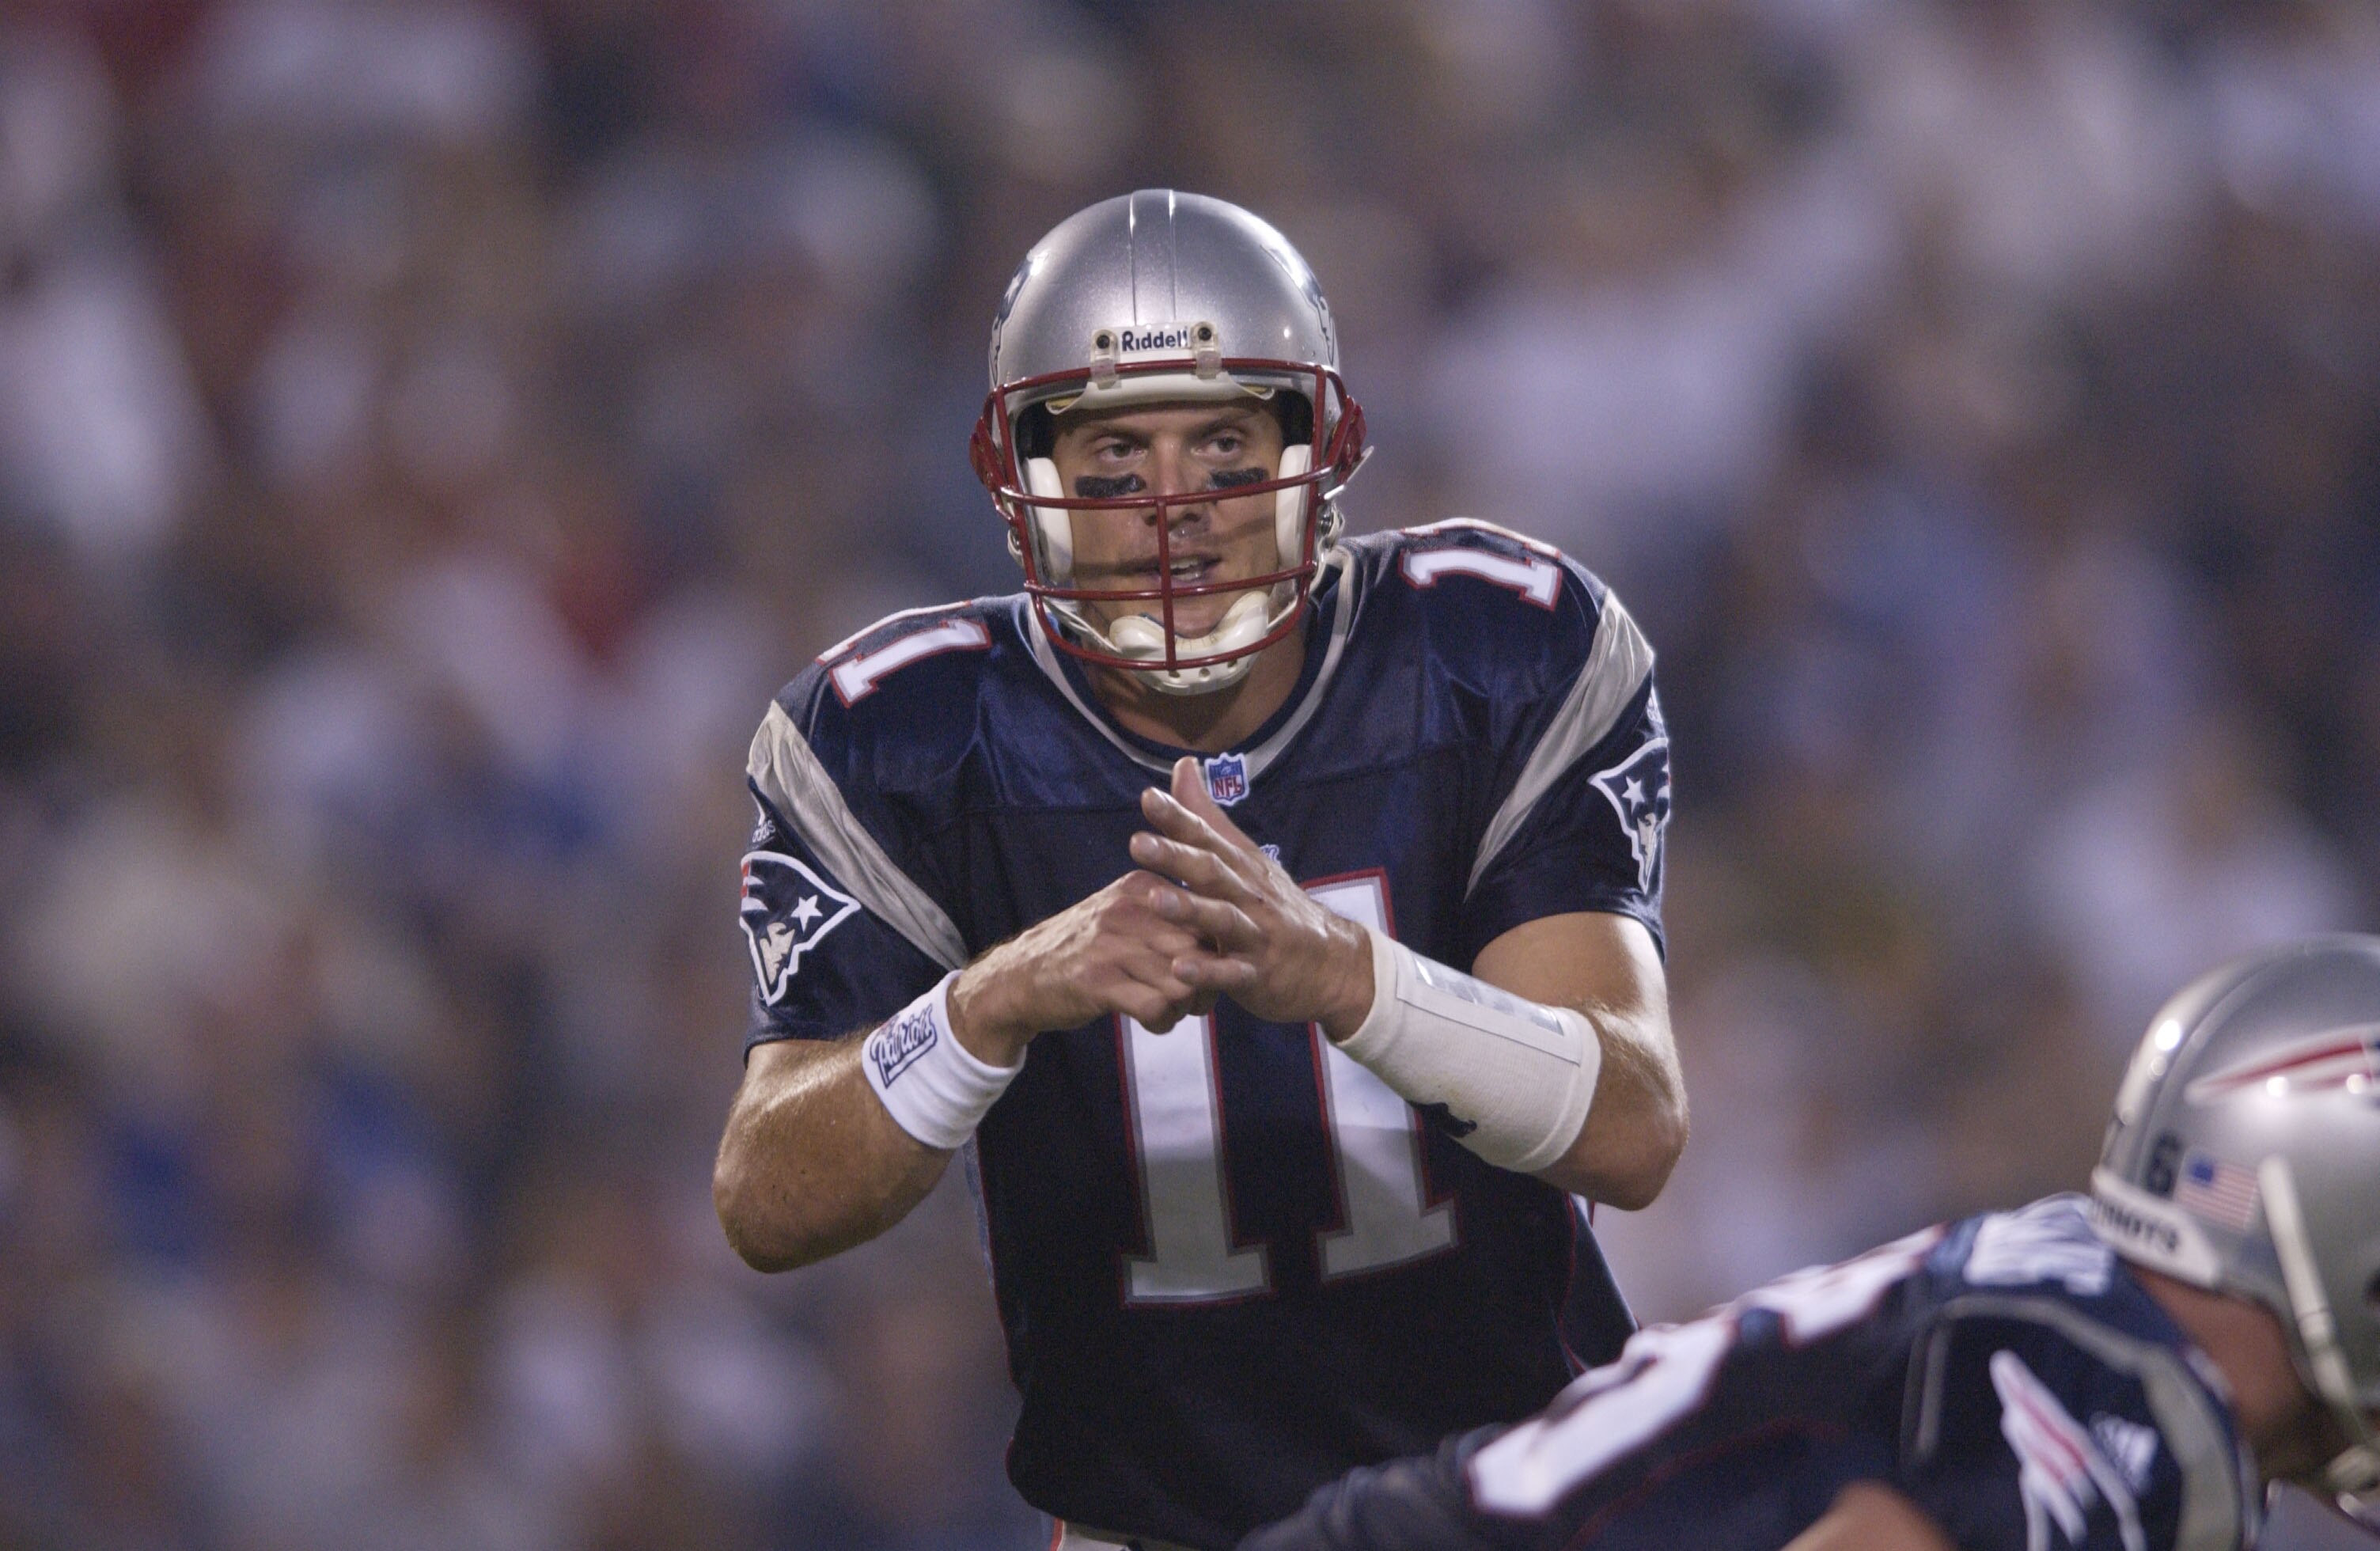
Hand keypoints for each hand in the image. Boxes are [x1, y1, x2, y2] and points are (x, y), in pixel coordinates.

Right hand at [947, 869, 1217, 1065]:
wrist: (1021, 975)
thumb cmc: (1085, 950)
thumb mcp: (1124, 916)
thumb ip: (1169, 920)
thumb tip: (1225, 944)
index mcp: (1141, 888)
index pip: (1205, 915)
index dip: (1216, 951)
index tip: (1209, 971)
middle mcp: (1129, 910)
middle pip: (1199, 951)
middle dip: (1207, 984)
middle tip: (1197, 1000)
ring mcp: (1111, 945)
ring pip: (1183, 982)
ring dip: (1184, 1007)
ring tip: (1171, 1011)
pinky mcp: (1098, 982)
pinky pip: (1157, 1007)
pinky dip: (1163, 1022)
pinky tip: (1152, 1022)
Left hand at [1129, 757, 1376, 1039]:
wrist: (1333, 963)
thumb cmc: (1277, 907)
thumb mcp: (1246, 859)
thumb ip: (1208, 818)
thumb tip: (1183, 765)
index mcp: (1241, 868)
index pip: (1208, 837)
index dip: (1179, 818)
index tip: (1147, 798)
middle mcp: (1248, 896)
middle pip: (1212, 872)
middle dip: (1176, 857)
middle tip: (1138, 844)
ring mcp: (1256, 936)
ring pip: (1221, 919)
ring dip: (1189, 909)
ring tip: (1153, 900)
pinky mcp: (1258, 975)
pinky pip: (1232, 974)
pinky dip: (1207, 973)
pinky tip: (1178, 970)